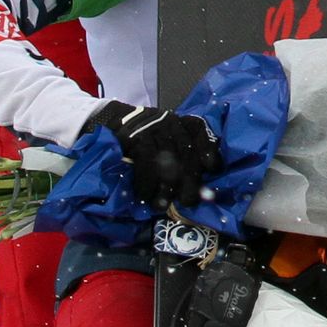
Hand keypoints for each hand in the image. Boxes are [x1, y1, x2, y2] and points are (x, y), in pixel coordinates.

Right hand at [92, 101, 222, 211]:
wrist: (113, 121)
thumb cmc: (145, 139)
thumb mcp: (166, 141)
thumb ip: (183, 159)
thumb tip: (201, 192)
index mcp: (181, 124)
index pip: (199, 130)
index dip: (207, 148)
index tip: (212, 168)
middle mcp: (170, 124)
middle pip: (185, 152)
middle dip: (189, 179)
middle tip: (188, 201)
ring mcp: (152, 129)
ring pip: (166, 159)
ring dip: (165, 186)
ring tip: (163, 205)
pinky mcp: (134, 137)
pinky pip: (145, 162)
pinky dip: (146, 182)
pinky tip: (145, 196)